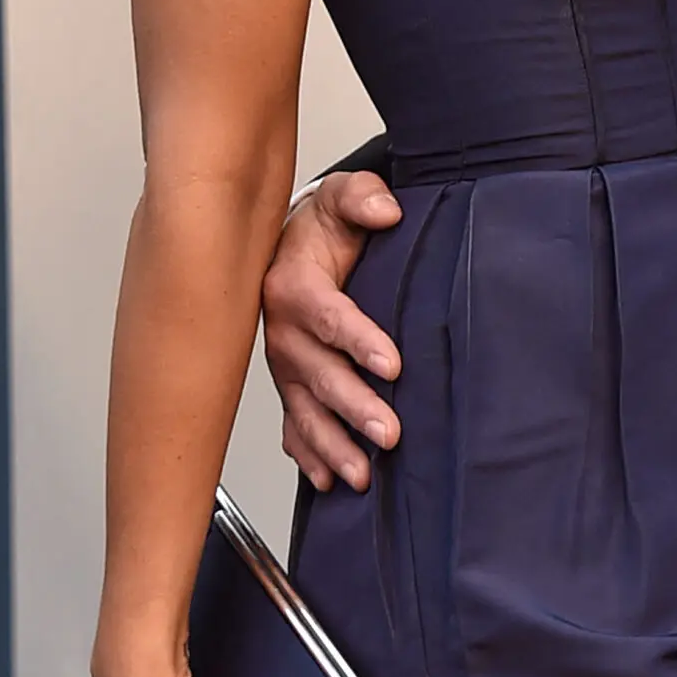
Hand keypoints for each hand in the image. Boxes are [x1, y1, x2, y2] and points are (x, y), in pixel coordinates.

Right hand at [261, 170, 402, 493]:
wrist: (289, 243)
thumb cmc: (323, 225)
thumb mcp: (343, 197)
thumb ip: (363, 198)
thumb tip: (386, 211)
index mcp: (293, 285)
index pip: (329, 316)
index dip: (360, 340)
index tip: (393, 365)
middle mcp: (283, 331)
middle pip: (319, 375)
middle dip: (355, 407)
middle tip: (390, 434)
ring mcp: (284, 364)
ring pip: (305, 410)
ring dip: (332, 445)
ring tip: (360, 476)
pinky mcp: (290, 383)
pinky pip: (294, 425)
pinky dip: (308, 454)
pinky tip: (326, 480)